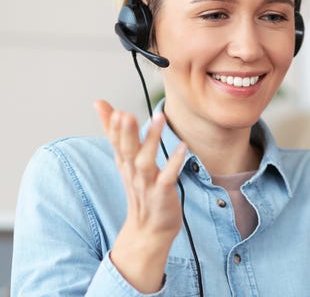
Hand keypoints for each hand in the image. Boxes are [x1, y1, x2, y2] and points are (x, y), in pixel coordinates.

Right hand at [94, 100, 186, 292]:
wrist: (149, 230)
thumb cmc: (140, 189)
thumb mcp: (125, 161)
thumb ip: (116, 133)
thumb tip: (100, 105)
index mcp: (125, 163)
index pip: (114, 141)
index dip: (109, 125)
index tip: (103, 105)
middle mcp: (133, 172)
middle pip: (126, 150)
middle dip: (125, 132)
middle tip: (124, 114)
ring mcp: (147, 183)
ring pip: (146, 161)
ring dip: (151, 140)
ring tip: (159, 117)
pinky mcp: (163, 193)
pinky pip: (169, 176)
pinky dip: (175, 162)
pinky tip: (183, 147)